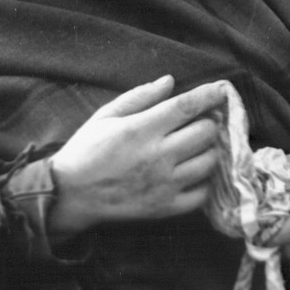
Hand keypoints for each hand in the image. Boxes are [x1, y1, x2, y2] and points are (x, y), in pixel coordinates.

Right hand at [49, 76, 223, 238]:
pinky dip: (203, 182)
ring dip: (208, 151)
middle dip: (209, 123)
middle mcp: (158, 156)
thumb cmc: (86, 150)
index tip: (221, 90)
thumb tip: (170, 81)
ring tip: (195, 148)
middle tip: (201, 123)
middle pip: (206, 132)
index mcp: (142, 129)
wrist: (67, 195)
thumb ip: (139, 97)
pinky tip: (191, 174)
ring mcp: (164, 184)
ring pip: (210, 161)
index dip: (210, 95)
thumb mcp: (105, 116)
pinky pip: (202, 193)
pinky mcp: (165, 207)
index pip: (188, 106)